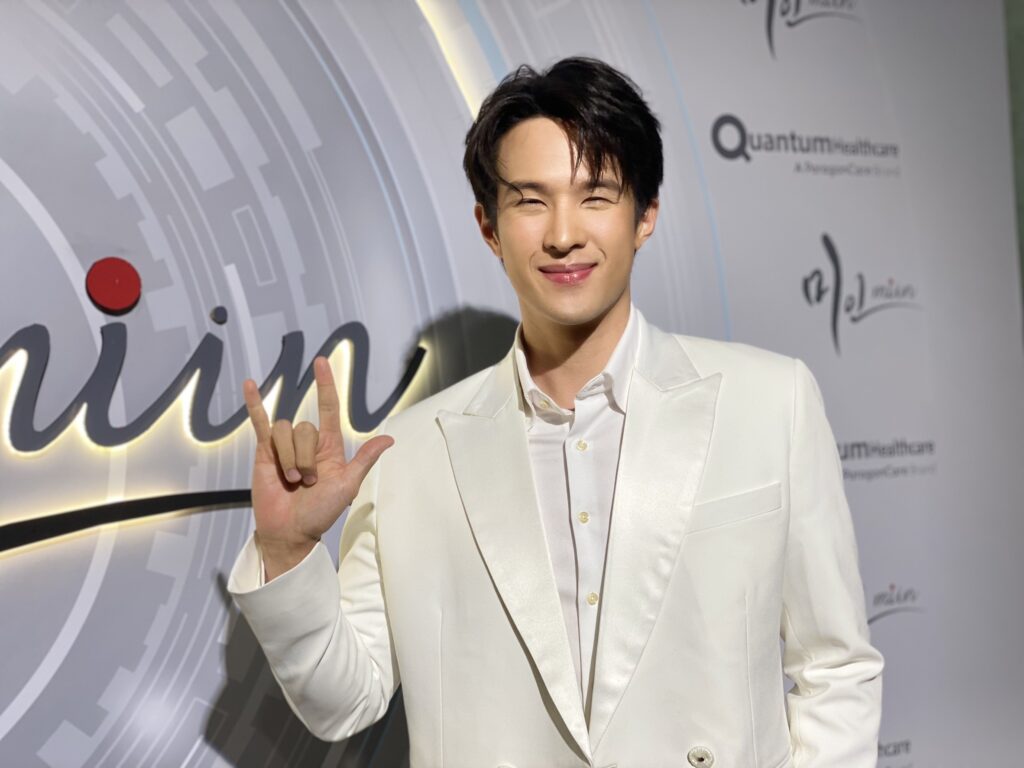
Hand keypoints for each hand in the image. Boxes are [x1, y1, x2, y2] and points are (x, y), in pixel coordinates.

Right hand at [242, 356, 394, 579]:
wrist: (291, 531)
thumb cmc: (320, 512)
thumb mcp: (347, 485)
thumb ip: (364, 459)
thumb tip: (389, 439)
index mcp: (329, 446)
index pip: (328, 407)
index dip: (325, 385)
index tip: (322, 362)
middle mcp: (307, 442)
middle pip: (304, 427)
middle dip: (305, 457)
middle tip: (308, 482)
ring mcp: (284, 446)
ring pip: (284, 431)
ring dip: (289, 459)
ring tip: (292, 481)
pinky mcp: (264, 452)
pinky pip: (260, 422)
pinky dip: (254, 404)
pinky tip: (249, 384)